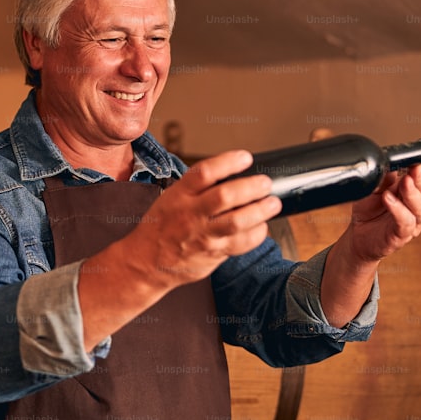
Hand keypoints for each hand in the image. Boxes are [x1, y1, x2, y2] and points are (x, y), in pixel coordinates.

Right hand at [125, 149, 282, 287]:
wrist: (147, 262)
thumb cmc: (160, 227)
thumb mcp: (171, 198)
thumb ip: (197, 187)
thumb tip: (232, 173)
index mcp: (179, 195)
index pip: (204, 172)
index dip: (228, 162)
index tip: (245, 157)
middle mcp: (191, 214)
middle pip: (225, 196)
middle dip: (251, 187)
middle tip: (265, 183)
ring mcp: (203, 235)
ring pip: (237, 221)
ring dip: (260, 211)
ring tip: (273, 203)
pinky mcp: (213, 253)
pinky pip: (240, 243)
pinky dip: (256, 234)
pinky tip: (262, 227)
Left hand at [348, 159, 420, 261]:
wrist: (358, 236)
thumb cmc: (369, 210)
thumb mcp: (375, 187)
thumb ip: (385, 176)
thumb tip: (392, 162)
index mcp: (415, 189)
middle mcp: (418, 205)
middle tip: (414, 168)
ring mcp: (412, 221)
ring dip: (412, 193)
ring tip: (403, 182)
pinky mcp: (402, 234)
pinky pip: (406, 222)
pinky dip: (398, 209)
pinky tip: (388, 199)